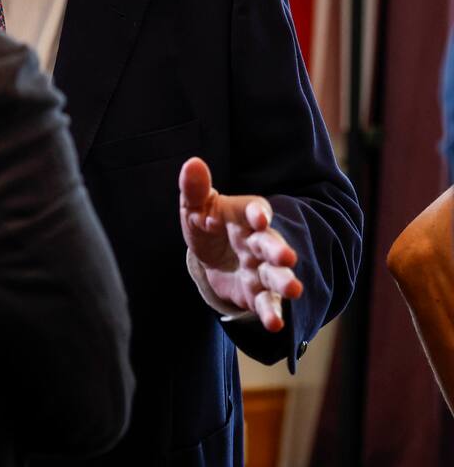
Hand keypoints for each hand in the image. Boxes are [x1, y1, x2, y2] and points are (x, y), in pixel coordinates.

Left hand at [179, 157, 302, 331]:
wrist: (212, 257)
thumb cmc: (206, 224)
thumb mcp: (195, 207)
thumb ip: (195, 188)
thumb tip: (192, 163)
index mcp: (244, 215)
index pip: (254, 211)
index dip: (257, 213)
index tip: (260, 216)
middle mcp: (258, 241)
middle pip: (271, 244)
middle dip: (278, 250)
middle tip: (287, 257)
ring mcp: (261, 268)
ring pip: (276, 274)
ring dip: (284, 281)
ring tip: (294, 289)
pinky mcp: (258, 293)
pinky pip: (266, 303)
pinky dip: (271, 312)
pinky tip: (275, 324)